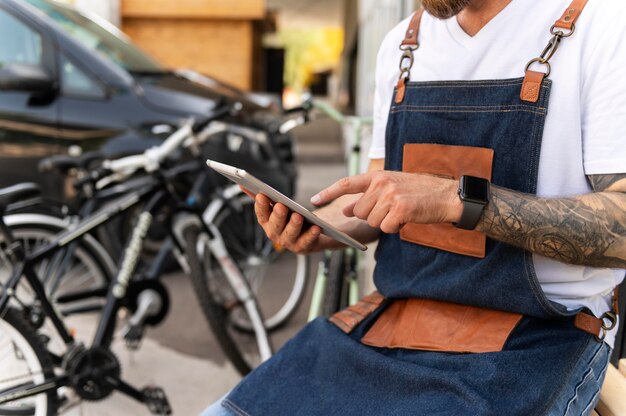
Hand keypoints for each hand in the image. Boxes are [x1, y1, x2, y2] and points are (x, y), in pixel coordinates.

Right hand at [252, 193, 322, 254]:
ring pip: (290, 234)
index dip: (261, 206)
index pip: (261, 214)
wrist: (311, 232)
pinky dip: (311, 235)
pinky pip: (307, 241)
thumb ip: (262, 197)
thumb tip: (243, 185)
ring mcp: (289, 242)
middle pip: (275, 225)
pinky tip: (316, 227)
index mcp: (267, 223)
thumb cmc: (291, 217)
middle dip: (277, 215)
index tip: (261, 195)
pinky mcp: (303, 247)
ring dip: (293, 225)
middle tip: (281, 206)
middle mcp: (275, 234)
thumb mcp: (276, 206)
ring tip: (298, 216)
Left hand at [311, 171, 462, 233]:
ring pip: (371, 221)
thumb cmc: (419, 193)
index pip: (346, 183)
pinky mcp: (400, 209)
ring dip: (384, 222)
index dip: (329, 192)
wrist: (446, 195)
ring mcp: (390, 196)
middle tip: (391, 210)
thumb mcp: (391, 188)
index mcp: (378, 176)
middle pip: (359, 211)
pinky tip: (406, 219)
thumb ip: (368, 196)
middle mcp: (381, 183)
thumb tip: (347, 209)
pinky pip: (386, 228)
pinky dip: (395, 228)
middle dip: (372, 216)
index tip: (314, 200)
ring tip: (401, 212)